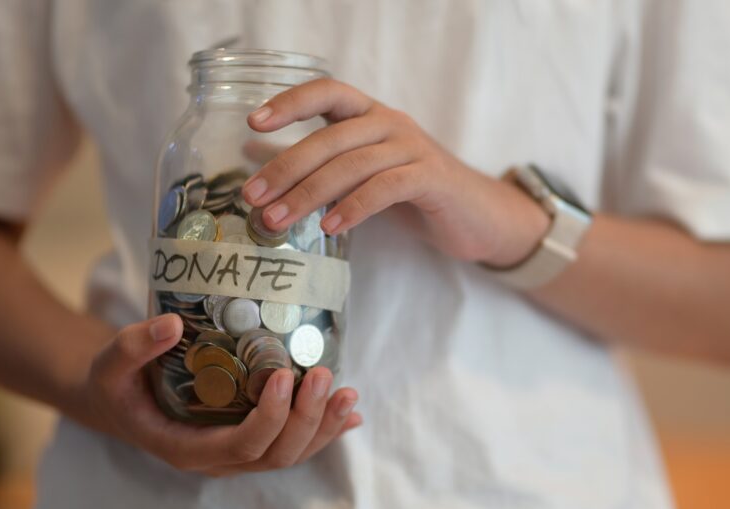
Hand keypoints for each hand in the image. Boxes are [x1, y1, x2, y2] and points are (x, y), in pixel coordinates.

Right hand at [81, 314, 360, 475]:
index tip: (284, 377)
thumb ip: (134, 346)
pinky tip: (350, 413)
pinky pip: (294, 442)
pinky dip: (325, 429)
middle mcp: (218, 458)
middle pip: (276, 454)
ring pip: (291, 453)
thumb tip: (172, 323)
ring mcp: (238, 453)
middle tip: (323, 374)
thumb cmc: (117, 383)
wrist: (121, 400)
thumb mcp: (110, 364)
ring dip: (324, 426)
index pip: (241, 445)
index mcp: (186, 447)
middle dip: (307, 419)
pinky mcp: (253, 439)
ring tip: (348, 393)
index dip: (269, 418)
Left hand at [241, 78, 548, 267]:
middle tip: (253, 197)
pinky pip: (386, 187)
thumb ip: (313, 162)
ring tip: (278, 221)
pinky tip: (330, 227)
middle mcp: (391, 123)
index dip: (291, 102)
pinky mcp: (432, 178)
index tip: (254, 121)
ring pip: (353, 164)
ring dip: (310, 193)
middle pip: (331, 137)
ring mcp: (413, 148)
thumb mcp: (359, 172)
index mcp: (370, 115)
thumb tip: (253, 151)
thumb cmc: (413, 192)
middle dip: (286, 167)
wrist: (476, 216)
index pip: (327, 91)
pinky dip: (354, 206)